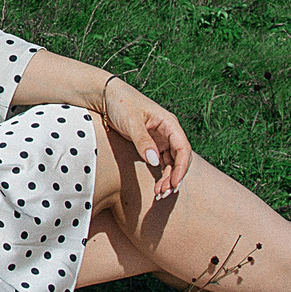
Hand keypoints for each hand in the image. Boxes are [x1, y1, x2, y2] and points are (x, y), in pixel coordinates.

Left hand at [100, 76, 193, 200]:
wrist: (106, 97)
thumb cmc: (121, 104)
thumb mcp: (131, 121)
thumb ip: (143, 141)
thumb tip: (155, 161)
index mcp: (169, 124)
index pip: (183, 148)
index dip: (181, 168)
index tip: (174, 183)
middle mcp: (169, 132)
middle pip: (180, 159)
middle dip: (175, 177)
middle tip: (164, 193)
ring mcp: (161, 140)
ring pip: (171, 163)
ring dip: (168, 179)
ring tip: (159, 194)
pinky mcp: (151, 145)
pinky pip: (162, 163)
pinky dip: (161, 176)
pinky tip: (156, 187)